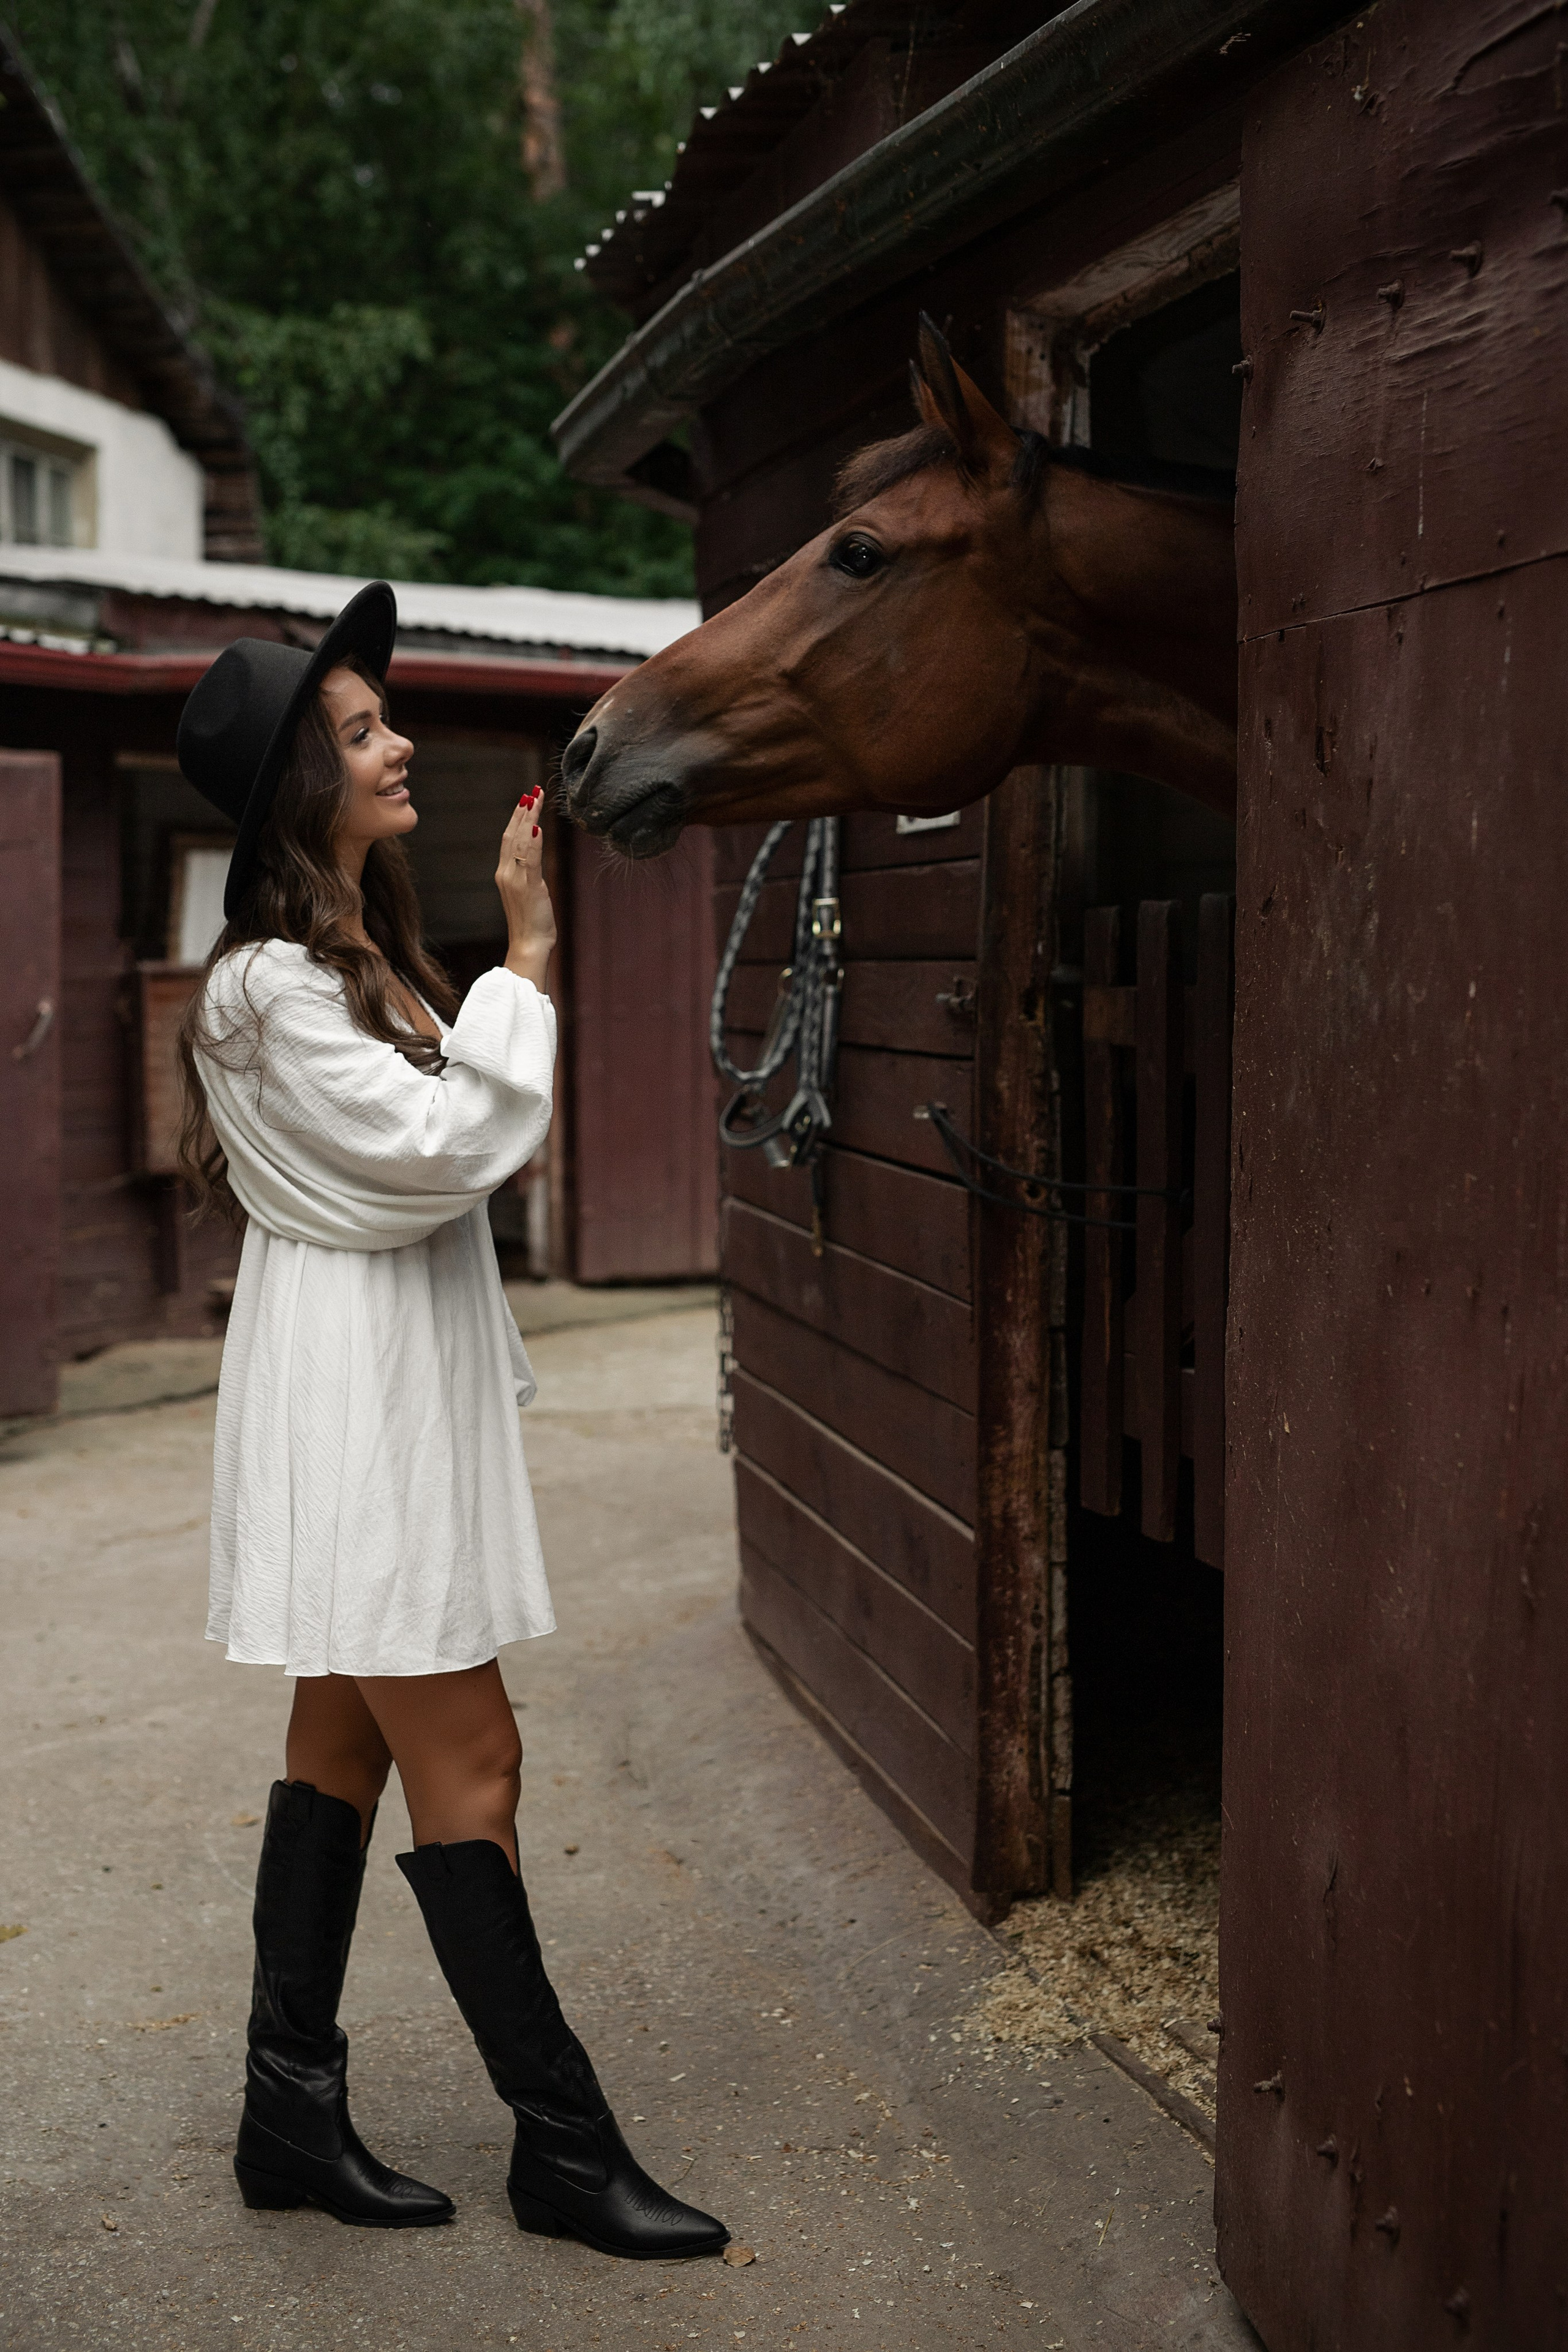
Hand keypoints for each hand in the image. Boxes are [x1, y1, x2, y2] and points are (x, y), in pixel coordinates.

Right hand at [496, 789, 556, 990]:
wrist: (529, 945)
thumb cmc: (532, 923)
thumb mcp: (531, 892)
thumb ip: (530, 872)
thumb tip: (535, 855)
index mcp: (505, 874)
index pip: (508, 839)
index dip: (516, 819)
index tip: (526, 801)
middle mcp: (506, 873)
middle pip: (511, 835)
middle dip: (523, 812)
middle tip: (532, 792)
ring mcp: (515, 879)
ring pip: (519, 841)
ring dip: (528, 818)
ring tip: (535, 799)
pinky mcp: (528, 887)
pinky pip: (529, 859)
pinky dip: (531, 841)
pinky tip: (536, 826)